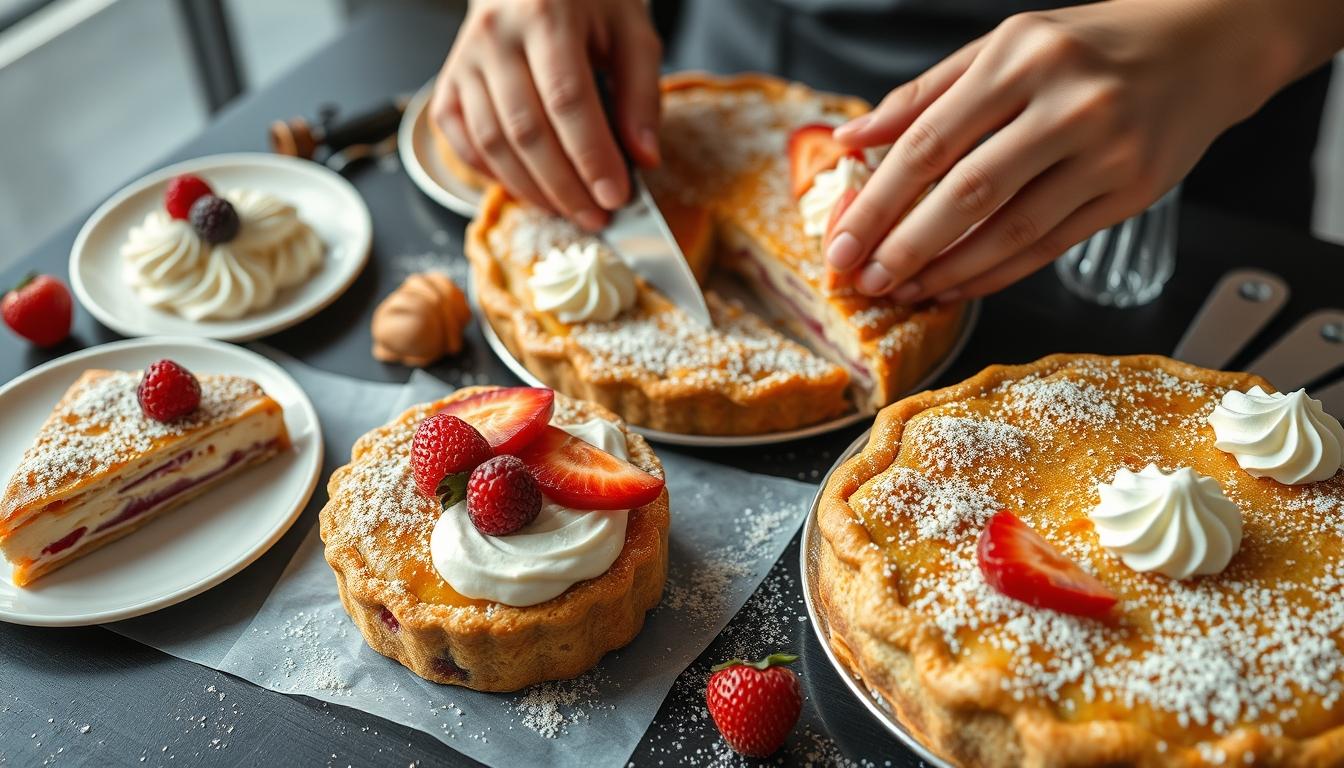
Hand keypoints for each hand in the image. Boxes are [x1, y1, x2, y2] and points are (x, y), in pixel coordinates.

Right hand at [429, 0, 662, 229]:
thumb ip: (641, 95)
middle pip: (526, 130)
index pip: (567, 100)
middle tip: (596, 216)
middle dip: (565, 186)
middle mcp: (495, 37)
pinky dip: (495, 176)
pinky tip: (530, 190)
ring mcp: (464, 62)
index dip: (591, 156)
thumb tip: (643, 159)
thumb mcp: (631, 32)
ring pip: (492, 143)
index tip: (616, 196)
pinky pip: (463, 143)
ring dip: (533, 190)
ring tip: (570, 210)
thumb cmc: (587, 4)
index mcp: (546, 15)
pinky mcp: (448, 85)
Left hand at [825, 0, 1312, 300]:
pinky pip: (1049, 246)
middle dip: (904, 246)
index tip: (842, 242)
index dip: (878, 201)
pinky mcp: (1132, 193)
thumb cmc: (1091, 45)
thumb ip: (925, 94)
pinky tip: (958, 287)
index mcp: (1021, 58)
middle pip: (966, 194)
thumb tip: (853, 138)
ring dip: (948, 270)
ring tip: (905, 290)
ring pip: (1010, 230)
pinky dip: (996, 273)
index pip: (929, 142)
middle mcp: (1067, 104)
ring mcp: (1106, 152)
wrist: (1207, 44)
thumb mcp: (1004, 46)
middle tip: (864, 280)